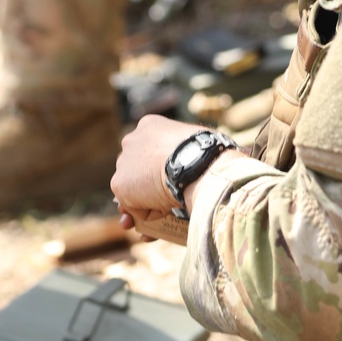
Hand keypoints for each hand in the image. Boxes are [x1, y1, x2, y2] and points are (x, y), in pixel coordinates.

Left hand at [111, 116, 242, 241]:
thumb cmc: (209, 153)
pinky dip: (150, 215)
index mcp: (151, 126)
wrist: (198, 163)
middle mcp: (131, 140)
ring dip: (149, 205)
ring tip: (168, 210)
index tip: (169, 182)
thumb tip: (221, 160)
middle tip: (164, 203)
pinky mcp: (120, 185)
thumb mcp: (200, 146)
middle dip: (145, 190)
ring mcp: (123, 163)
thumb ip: (191, 153)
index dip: (156, 171)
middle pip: (136, 172)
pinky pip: (136, 208)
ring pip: (135, 192)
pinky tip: (167, 209)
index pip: (149, 153)